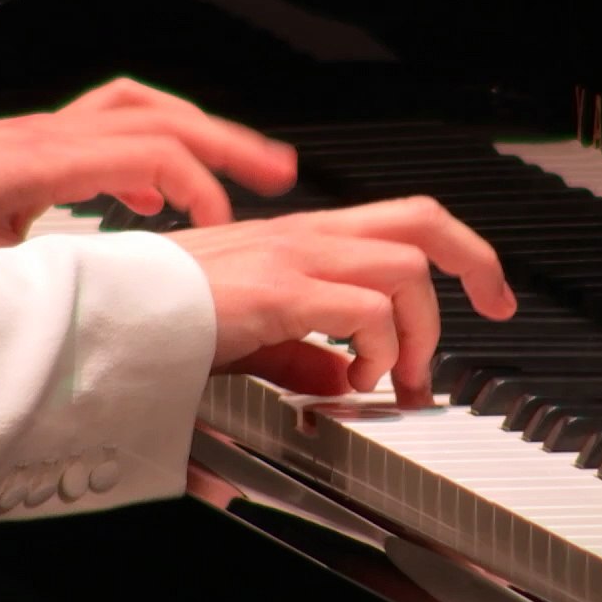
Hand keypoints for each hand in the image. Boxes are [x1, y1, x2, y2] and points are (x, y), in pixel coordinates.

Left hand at [0, 77, 296, 258]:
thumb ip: (41, 285)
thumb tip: (92, 323)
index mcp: (49, 162)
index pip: (152, 155)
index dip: (199, 187)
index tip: (223, 227)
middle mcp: (61, 136)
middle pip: (168, 119)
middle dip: (232, 146)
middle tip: (280, 172)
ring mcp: (59, 131)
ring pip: (151, 109)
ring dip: (205, 132)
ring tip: (248, 159)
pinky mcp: (53, 141)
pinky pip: (122, 121)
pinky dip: (160, 141)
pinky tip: (163, 184)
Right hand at [166, 196, 517, 407]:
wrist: (106, 313)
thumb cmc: (164, 318)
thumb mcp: (249, 339)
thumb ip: (301, 356)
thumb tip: (344, 380)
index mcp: (302, 242)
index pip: (400, 224)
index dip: (457, 253)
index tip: (485, 295)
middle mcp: (305, 238)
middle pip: (422, 221)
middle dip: (476, 261)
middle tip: (495, 306)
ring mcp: (293, 258)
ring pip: (405, 267)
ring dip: (420, 328)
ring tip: (400, 375)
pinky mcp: (277, 290)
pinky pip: (363, 308)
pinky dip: (380, 348)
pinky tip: (358, 379)